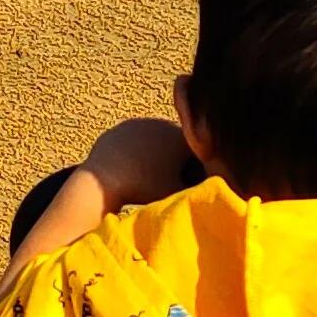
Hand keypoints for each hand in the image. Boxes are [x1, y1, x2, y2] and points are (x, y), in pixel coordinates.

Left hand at [82, 113, 198, 208]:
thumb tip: (214, 191)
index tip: (188, 186)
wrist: (101, 181)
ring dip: (156, 156)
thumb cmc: (143, 189)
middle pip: (178, 144)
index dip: (197, 170)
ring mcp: (139, 123)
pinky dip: (137, 155)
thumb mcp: (179, 194)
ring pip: (156, 141)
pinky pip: (136, 143)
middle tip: (169, 183)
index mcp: (181, 136)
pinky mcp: (119, 130)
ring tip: (149, 178)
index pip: (199, 152)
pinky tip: (132, 171)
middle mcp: (162, 123)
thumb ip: (201, 191)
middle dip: (177, 161)